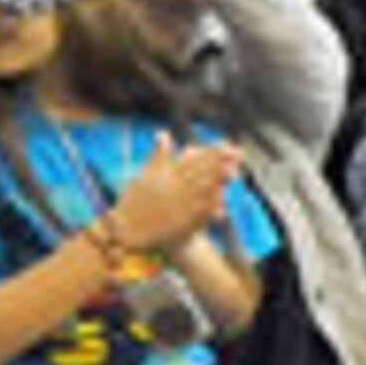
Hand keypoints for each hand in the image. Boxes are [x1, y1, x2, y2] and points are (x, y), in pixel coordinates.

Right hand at [110, 138, 241, 251]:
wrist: (127, 231)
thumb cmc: (136, 201)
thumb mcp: (145, 175)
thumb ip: (158, 155)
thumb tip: (163, 133)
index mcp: (165, 174)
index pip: (192, 158)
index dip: (212, 151)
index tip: (227, 143)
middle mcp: (172, 187)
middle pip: (201, 172)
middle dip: (221, 161)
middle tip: (238, 153)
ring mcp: (178, 205)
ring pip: (202, 190)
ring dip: (220, 181)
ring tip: (235, 172)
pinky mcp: (181, 223)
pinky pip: (199, 214)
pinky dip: (211, 207)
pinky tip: (224, 202)